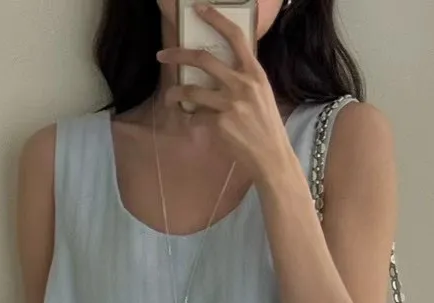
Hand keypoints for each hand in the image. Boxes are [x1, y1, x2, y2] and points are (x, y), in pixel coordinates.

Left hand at [157, 4, 294, 183]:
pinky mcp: (220, 123)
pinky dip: (193, 120)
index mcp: (255, 73)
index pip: (235, 37)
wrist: (271, 156)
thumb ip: (243, 80)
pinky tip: (196, 124)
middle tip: (162, 55)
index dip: (216, 19)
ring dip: (174, 93)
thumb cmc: (266, 127)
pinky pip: (197, 117)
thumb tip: (220, 71)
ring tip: (168, 97)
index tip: (199, 9)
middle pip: (202, 59)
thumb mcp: (261, 95)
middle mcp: (242, 84)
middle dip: (177, 55)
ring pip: (191, 91)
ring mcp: (230, 104)